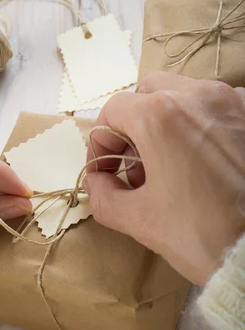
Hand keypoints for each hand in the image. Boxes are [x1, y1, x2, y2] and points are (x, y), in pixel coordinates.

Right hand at [84, 73, 244, 284]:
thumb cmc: (206, 234)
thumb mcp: (141, 220)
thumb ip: (104, 196)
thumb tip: (98, 182)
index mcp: (160, 116)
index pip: (113, 112)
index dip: (101, 143)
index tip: (104, 171)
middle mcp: (196, 96)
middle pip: (147, 94)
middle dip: (133, 126)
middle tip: (135, 165)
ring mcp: (231, 100)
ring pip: (183, 95)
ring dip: (165, 123)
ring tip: (170, 166)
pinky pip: (216, 107)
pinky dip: (200, 125)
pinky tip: (202, 161)